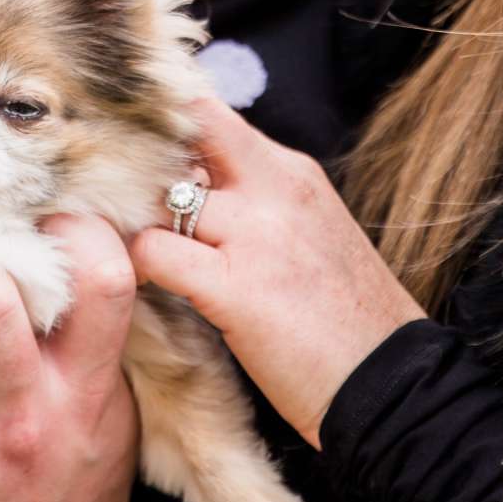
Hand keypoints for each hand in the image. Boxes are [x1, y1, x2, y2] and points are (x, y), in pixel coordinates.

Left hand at [130, 96, 424, 447]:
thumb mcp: (312, 235)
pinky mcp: (237, 288)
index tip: (127, 150)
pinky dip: (135, 266)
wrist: (395, 388)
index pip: (207, 113)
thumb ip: (257, 203)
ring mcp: (257, 235)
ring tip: (118, 243)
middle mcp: (275, 187)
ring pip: (157, 192)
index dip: (160, 126)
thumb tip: (187, 190)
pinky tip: (141, 287)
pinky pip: (153, 254)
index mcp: (292, 173)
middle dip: (137, 152)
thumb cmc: (346, 323)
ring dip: (129, 216)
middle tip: (106, 186)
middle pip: (183, 129)